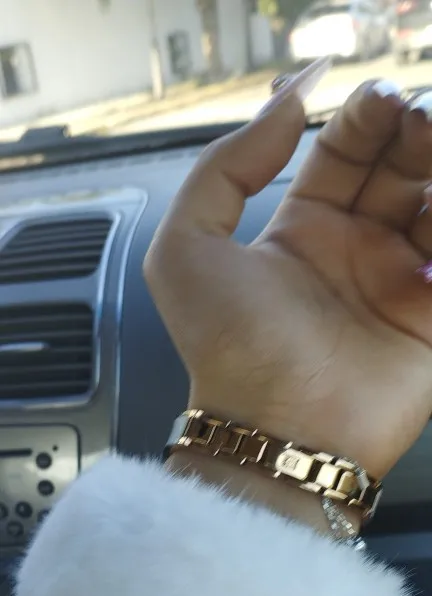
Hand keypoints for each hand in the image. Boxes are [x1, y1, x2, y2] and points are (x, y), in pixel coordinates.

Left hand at [144, 64, 431, 478]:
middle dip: (410, 134)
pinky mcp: (430, 319)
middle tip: (414, 116)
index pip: (343, 155)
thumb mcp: (184, 247)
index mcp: (300, 232)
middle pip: (397, 171)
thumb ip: (223, 167)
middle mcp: (352, 253)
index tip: (376, 97)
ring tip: (431, 148)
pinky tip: (431, 217)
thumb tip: (284, 104)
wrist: (275, 430)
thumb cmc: (226, 349)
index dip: (363, 120)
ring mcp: (395, 285)